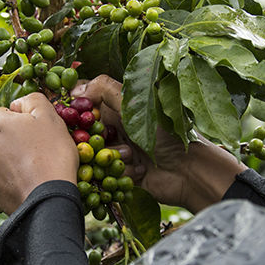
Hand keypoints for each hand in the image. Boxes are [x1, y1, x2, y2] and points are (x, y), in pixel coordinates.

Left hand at [0, 93, 78, 213]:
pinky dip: (15, 182)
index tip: (35, 129)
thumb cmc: (52, 153)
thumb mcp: (50, 116)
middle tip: (39, 149)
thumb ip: (33, 100)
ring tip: (37, 169)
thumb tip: (19, 103)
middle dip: (15, 142)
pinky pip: (4, 182)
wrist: (49, 199)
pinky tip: (32, 184)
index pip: (1, 113)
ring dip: (14, 162)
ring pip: (1, 161)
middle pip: (0, 138)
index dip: (19, 119)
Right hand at [75, 75, 245, 211]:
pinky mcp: (121, 173)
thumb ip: (105, 90)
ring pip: (94, 155)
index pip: (86, 102)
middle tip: (113, 139)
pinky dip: (121, 172)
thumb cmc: (167, 134)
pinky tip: (141, 170)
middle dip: (96, 138)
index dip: (78, 110)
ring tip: (134, 156)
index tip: (77, 116)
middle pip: (84, 131)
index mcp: (118, 106)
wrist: (189, 171)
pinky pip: (106, 175)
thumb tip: (75, 90)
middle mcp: (116, 127)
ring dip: (113, 157)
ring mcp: (118, 150)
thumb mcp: (136, 104)